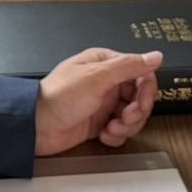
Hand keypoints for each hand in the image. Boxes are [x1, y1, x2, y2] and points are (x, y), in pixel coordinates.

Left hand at [34, 48, 161, 155]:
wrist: (36, 126)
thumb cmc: (59, 97)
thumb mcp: (96, 77)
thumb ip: (128, 66)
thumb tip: (154, 56)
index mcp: (105, 64)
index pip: (141, 73)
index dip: (145, 91)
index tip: (140, 104)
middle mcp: (106, 82)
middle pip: (139, 97)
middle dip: (136, 111)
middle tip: (124, 118)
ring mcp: (103, 103)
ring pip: (133, 115)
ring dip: (127, 126)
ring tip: (111, 128)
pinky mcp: (98, 122)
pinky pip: (120, 130)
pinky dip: (116, 136)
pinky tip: (104, 135)